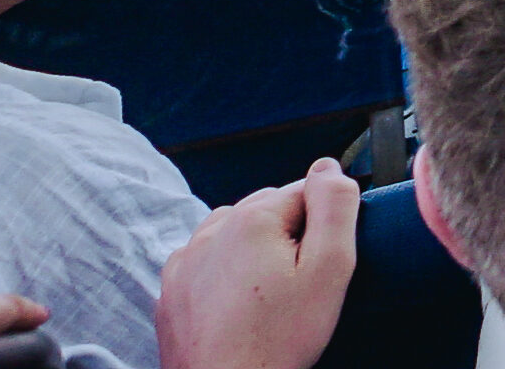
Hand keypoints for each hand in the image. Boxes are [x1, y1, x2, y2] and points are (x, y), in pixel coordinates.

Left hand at [157, 159, 358, 368]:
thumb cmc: (278, 338)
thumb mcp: (330, 269)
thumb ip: (335, 206)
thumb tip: (327, 166)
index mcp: (251, 219)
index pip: (305, 192)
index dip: (323, 227)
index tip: (319, 265)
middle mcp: (210, 231)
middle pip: (268, 209)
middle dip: (288, 234)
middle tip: (298, 282)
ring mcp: (184, 262)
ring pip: (233, 232)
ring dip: (254, 248)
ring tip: (269, 293)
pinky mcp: (170, 292)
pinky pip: (204, 261)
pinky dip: (223, 271)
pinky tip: (238, 302)